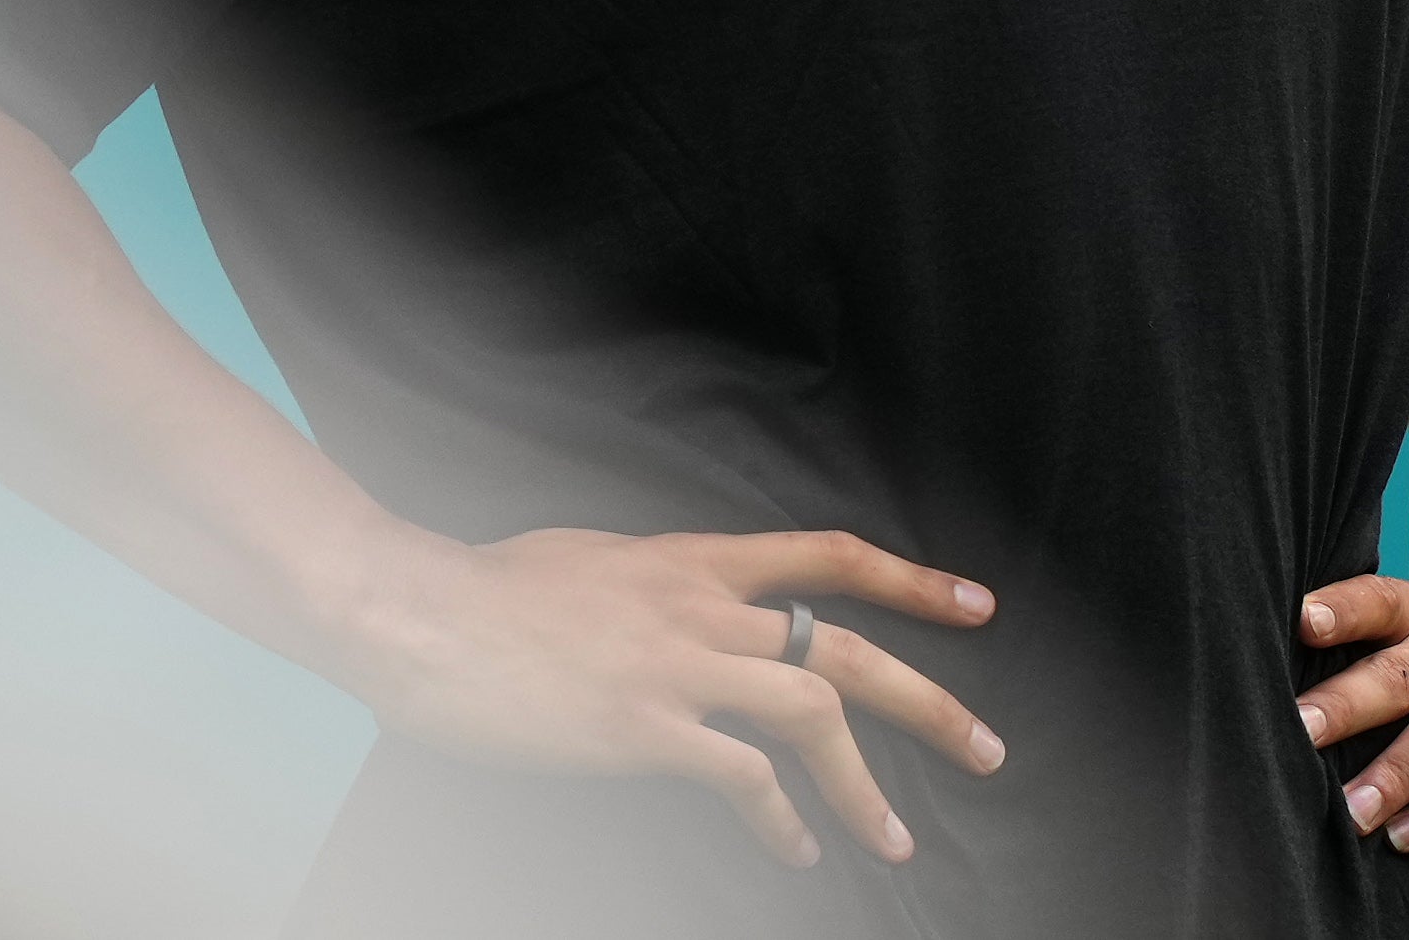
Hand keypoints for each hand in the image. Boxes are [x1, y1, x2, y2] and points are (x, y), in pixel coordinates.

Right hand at [325, 523, 1004, 866]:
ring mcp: (676, 668)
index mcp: (696, 560)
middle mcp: (702, 608)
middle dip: (929, 700)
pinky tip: (794, 852)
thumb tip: (686, 605)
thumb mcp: (598, 559)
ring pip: (810, 715)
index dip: (912, 580)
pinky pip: (740, 778)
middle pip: (846, 649)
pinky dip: (779, 820)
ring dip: (864, 785)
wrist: (421, 612)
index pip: (829, 557)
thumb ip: (659, 585)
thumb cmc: (491, 589)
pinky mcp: (641, 728)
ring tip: (895, 840)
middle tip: (987, 749)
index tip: (976, 605)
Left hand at [1291, 575, 1408, 852]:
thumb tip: (1256, 690)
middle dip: (1350, 702)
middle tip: (1300, 730)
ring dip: (1398, 770)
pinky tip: (1400, 836)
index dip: (1343, 609)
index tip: (1302, 621)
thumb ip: (1351, 656)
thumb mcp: (1408, 639)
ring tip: (1350, 811)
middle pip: (1404, 672)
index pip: (1381, 602)